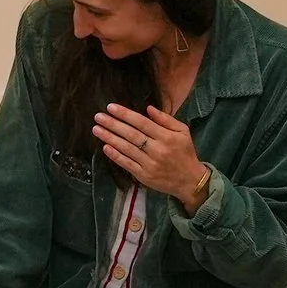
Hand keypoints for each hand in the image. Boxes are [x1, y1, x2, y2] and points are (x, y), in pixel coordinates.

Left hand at [92, 104, 207, 205]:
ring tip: (96, 129)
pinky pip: (127, 164)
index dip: (125, 114)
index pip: (141, 122)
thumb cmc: (185, 153)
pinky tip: (105, 147)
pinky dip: (116, 156)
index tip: (110, 107)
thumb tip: (148, 108)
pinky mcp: (144, 176)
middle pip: (131, 134)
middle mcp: (157, 150)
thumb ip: (166, 119)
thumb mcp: (183, 131)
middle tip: (98, 116)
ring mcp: (149, 164)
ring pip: (126, 148)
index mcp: (166, 137)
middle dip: (113, 124)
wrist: (190, 181)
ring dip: (110, 138)